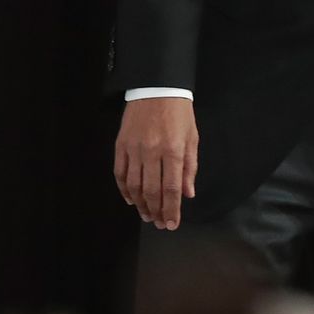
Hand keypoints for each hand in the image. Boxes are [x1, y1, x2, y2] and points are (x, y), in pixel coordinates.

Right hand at [114, 97, 198, 229]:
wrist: (157, 88)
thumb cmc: (180, 114)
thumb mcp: (192, 138)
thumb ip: (189, 167)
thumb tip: (187, 194)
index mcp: (174, 150)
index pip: (172, 188)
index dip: (171, 209)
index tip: (172, 224)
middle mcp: (152, 152)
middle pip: (152, 191)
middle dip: (156, 211)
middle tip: (159, 224)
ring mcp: (134, 149)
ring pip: (134, 185)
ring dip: (140, 204)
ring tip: (147, 215)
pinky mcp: (121, 145)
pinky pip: (120, 173)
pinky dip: (124, 189)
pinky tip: (131, 199)